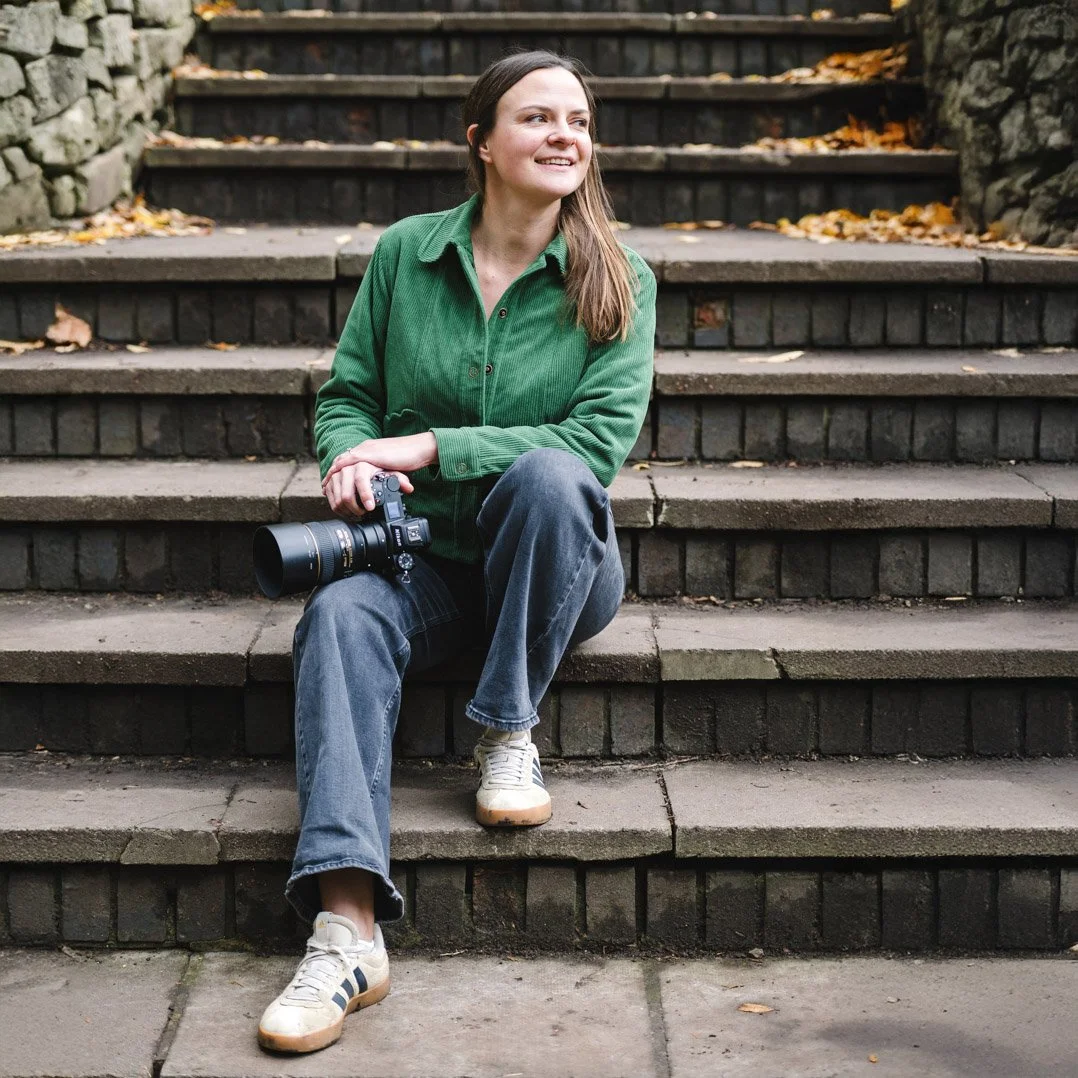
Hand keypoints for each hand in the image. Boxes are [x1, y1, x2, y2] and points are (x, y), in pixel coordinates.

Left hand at [322, 433, 437, 491]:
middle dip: (332, 474)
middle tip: (325, 486)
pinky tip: (336, 482)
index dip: (339, 469)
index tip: (333, 480)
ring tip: (328, 489)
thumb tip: (383, 481)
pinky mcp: (370, 455)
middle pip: (342, 460)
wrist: (421, 448)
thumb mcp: (394, 465)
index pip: (350, 459)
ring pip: (343, 463)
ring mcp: (367, 450)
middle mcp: (366, 447)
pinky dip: (341, 473)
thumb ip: (386, 472)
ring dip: (335, 476)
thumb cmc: (411, 457)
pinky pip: (350, 464)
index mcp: (371, 449)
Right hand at [324, 458, 413, 518]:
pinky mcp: (335, 474)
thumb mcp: (396, 469)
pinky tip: (340, 507)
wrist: (386, 450)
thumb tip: (408, 488)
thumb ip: (400, 479)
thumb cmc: (389, 459)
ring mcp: (341, 469)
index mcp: (364, 462)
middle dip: (353, 507)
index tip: (369, 507)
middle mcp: (350, 464)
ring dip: (342, 507)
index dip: (365, 495)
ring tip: (352, 514)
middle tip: (361, 514)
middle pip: (345, 492)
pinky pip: (329, 488)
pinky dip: (333, 499)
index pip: (361, 480)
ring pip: (335, 493)